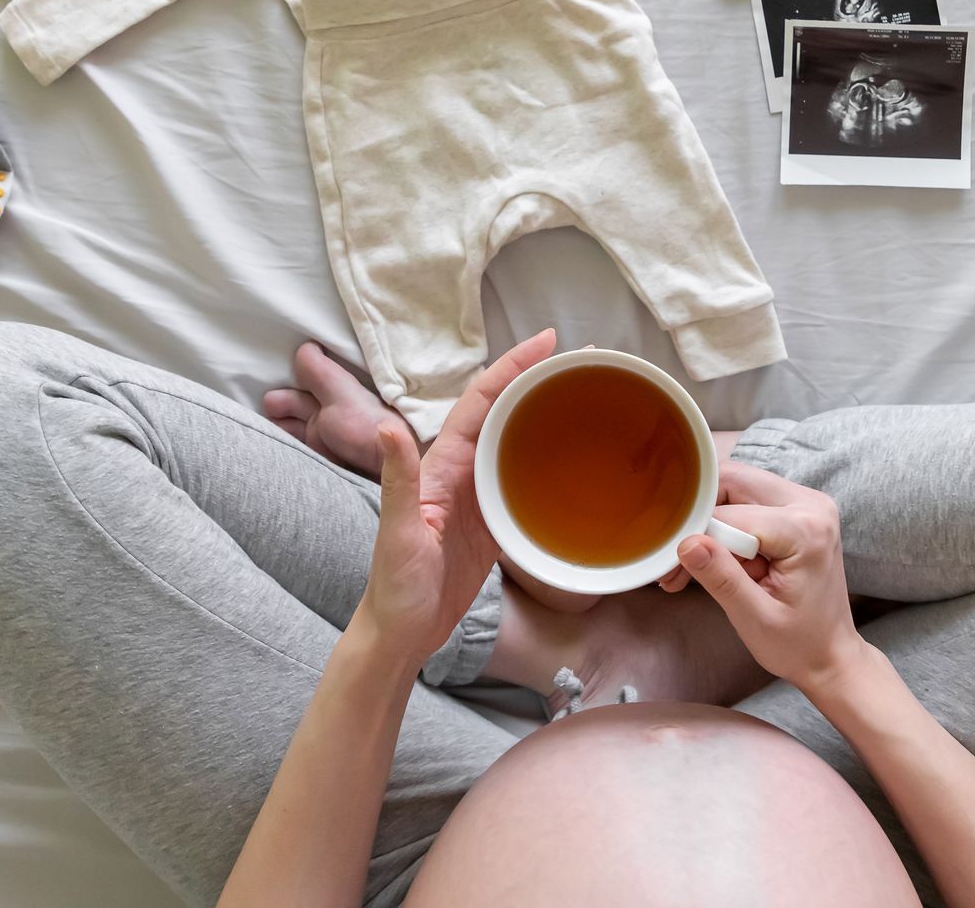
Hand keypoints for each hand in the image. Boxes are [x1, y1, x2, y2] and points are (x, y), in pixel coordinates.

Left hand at [351, 329, 556, 664]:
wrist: (402, 631)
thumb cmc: (395, 584)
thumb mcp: (397, 531)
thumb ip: (397, 479)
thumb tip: (386, 426)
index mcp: (442, 464)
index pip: (482, 401)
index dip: (513, 366)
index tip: (548, 342)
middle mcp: (462, 470)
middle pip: (506, 411)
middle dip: (540, 380)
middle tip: (585, 361)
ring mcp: (479, 495)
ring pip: (519, 442)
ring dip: (548, 416)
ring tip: (589, 396)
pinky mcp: (494, 522)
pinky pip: (526, 482)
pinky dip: (550, 463)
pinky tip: (577, 462)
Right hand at [670, 461, 868, 693]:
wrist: (830, 654)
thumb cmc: (798, 644)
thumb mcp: (754, 618)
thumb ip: (721, 578)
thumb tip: (686, 543)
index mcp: (806, 529)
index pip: (729, 513)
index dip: (698, 538)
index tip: (676, 572)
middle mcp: (811, 503)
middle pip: (732, 481)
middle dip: (701, 519)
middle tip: (682, 564)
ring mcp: (806, 501)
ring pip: (736, 485)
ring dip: (712, 522)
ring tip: (699, 567)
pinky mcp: (798, 507)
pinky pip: (747, 498)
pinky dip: (727, 524)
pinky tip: (720, 559)